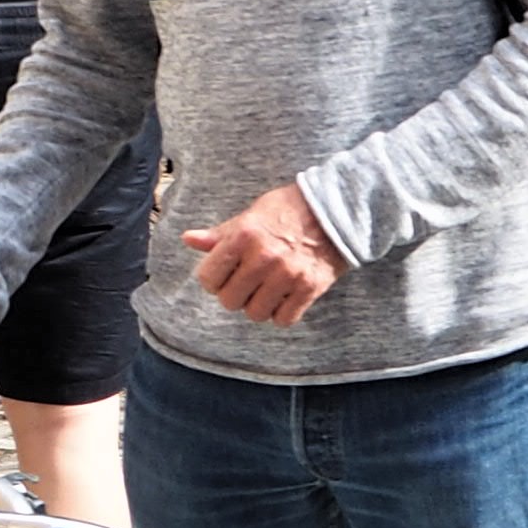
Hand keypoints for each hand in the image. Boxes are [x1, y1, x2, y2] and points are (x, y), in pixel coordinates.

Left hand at [183, 181, 345, 325]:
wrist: (338, 208)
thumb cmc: (289, 210)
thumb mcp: (251, 215)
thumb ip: (221, 234)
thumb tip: (188, 240)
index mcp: (244, 236)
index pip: (208, 278)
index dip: (213, 279)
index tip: (225, 275)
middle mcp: (264, 256)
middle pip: (230, 301)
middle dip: (236, 294)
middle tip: (248, 283)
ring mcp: (288, 274)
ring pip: (256, 313)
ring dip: (259, 305)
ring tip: (268, 290)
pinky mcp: (310, 287)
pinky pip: (284, 319)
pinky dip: (283, 313)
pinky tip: (287, 296)